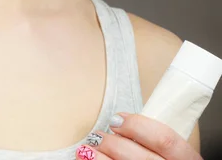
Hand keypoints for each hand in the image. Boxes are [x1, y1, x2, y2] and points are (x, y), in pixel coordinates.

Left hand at [76, 113, 201, 159]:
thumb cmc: (165, 159)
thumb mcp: (171, 151)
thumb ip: (153, 139)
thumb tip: (118, 122)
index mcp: (187, 159)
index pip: (164, 138)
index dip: (137, 125)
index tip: (116, 118)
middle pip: (140, 158)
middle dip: (113, 145)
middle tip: (97, 136)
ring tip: (87, 150)